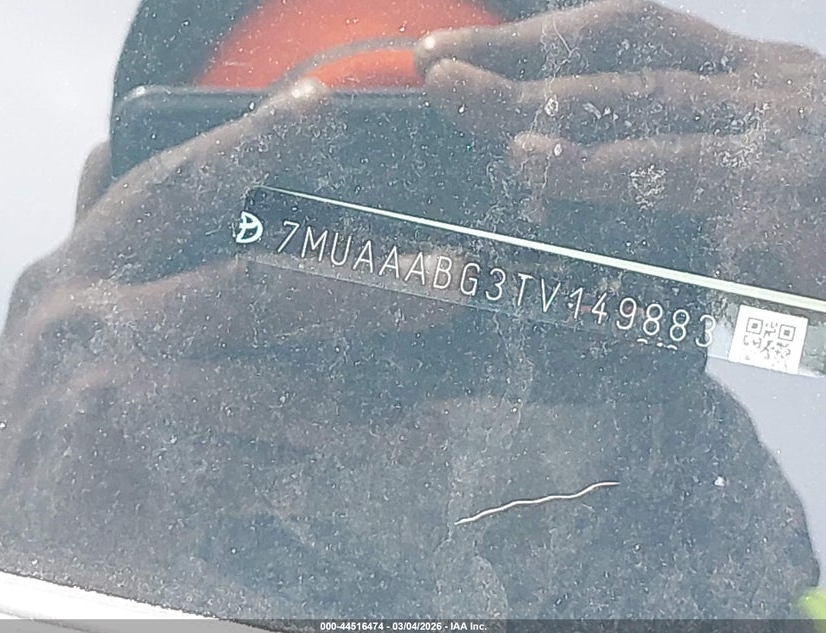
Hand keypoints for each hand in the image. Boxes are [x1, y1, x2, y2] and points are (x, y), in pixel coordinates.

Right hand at [0, 79, 460, 573]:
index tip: (320, 108)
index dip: (244, 142)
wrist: (1, 541)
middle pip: (251, 288)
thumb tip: (100, 149)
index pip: (169, 190)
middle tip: (452, 278)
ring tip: (434, 414)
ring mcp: (120, 403)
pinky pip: (268, 471)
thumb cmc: (43, 417)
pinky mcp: (147, 479)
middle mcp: (95, 325)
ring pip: (273, 391)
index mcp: (77, 274)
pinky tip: (391, 457)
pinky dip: (335, 468)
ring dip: (365, 405)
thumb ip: (91, 237)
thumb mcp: (51, 318)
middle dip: (362, 284)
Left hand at [414, 0, 825, 298]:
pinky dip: (598, 164)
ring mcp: (777, 130)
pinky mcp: (783, 188)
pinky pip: (675, 169)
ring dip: (540, 96)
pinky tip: (535, 160)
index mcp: (743, 83)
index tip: (461, 48)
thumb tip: (553, 176)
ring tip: (459, 99)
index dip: (540, 37)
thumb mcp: (734, 189)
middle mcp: (761, 88)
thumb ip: (657, 173)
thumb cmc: (815, 241)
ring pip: (641, 95)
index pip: (629, 37)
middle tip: (435, 65)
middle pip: (624, 50)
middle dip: (522, 55)